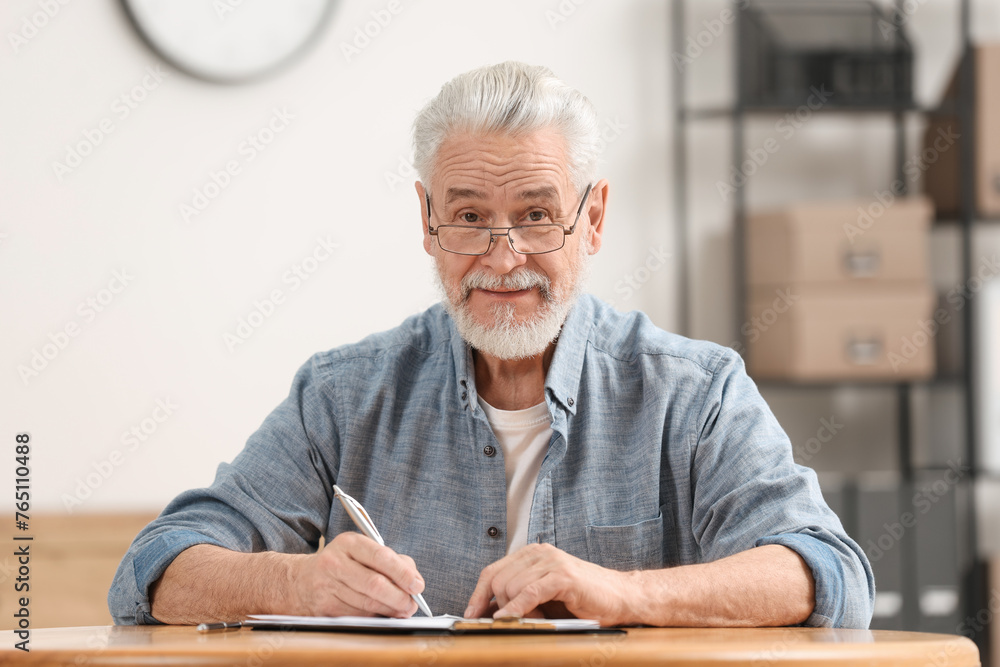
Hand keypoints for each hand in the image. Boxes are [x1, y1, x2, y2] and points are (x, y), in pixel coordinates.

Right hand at [287, 532, 424, 617]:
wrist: (301, 581)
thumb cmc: (343, 564)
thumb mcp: (363, 551)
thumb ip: (392, 561)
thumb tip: (414, 581)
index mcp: (349, 543)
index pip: (381, 557)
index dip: (402, 573)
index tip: (417, 585)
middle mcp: (335, 562)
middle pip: (374, 584)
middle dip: (399, 597)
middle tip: (412, 605)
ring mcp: (327, 586)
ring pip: (367, 604)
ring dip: (390, 610)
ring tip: (402, 610)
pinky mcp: (325, 607)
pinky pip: (357, 616)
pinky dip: (375, 617)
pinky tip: (383, 614)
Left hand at [464, 543, 634, 625]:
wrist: (621, 597)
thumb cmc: (584, 599)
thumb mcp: (545, 596)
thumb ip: (520, 596)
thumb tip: (491, 612)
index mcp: (532, 555)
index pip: (492, 571)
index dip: (478, 595)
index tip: (470, 615)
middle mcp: (540, 553)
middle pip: (498, 580)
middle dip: (498, 606)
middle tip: (514, 622)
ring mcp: (552, 562)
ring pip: (510, 587)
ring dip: (516, 611)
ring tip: (537, 618)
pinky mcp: (563, 577)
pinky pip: (529, 593)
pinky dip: (516, 609)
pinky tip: (510, 619)